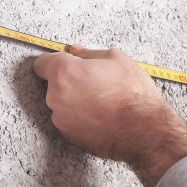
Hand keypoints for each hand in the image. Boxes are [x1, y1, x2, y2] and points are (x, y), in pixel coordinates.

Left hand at [33, 45, 186, 186]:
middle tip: (93, 82)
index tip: (65, 63)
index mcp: (64, 73)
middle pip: (53, 84)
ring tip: (100, 101)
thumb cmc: (132, 94)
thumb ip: (88, 53)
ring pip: (61, 103)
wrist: (144, 130)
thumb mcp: (116, 59)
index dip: (55, 61)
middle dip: (68, 81)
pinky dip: (79, 117)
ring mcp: (60, 119)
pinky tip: (99, 115)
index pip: (41, 63)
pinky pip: (68, 120)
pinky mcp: (68, 135)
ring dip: (74, 100)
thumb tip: (75, 51)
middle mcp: (55, 97)